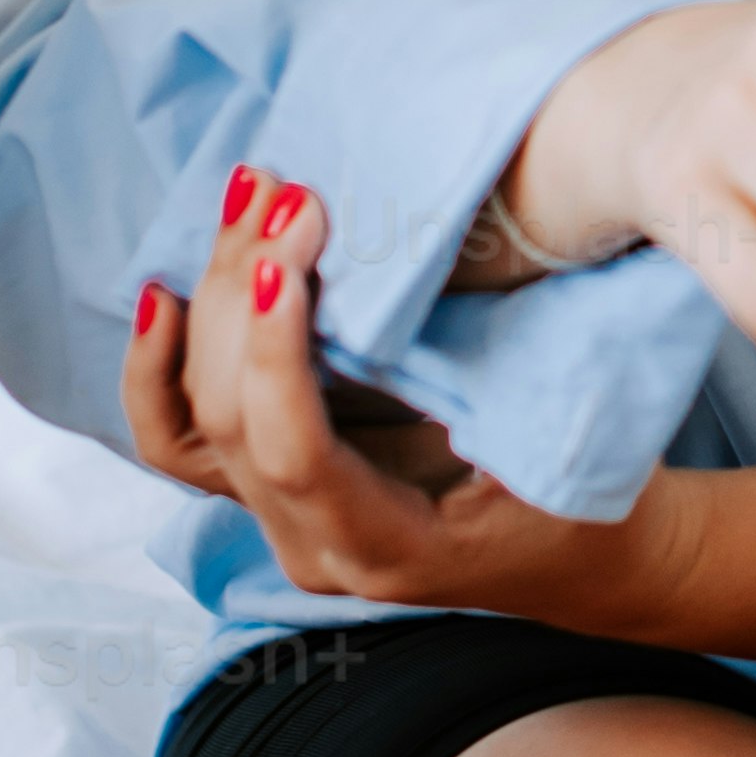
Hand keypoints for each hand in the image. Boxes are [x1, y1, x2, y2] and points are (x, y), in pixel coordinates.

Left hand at [126, 172, 698, 630]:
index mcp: (386, 546)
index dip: (276, 352)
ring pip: (196, 418)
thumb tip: (425, 276)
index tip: (291, 255)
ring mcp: (283, 519)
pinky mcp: (276, 485)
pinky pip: (185, 435)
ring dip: (209, 303)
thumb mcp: (560, 446)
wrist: (587, 563)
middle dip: (244, 295)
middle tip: (287, 193)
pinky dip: (161, 366)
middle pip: (230, 419)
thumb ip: (487, 387)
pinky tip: (165, 295)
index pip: (292, 454)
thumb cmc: (593, 503)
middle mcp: (313, 545)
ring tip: (248, 204)